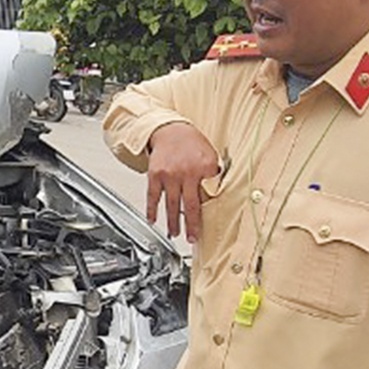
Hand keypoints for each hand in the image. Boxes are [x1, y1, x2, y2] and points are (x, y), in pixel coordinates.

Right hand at [145, 122, 219, 241]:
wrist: (170, 129)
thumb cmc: (191, 143)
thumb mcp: (210, 155)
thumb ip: (213, 174)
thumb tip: (216, 193)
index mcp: (205, 167)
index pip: (209, 195)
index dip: (209, 211)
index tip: (209, 225)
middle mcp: (187, 172)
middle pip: (190, 205)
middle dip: (191, 225)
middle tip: (192, 238)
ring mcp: (169, 174)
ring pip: (171, 203)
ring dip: (172, 221)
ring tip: (175, 233)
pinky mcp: (155, 174)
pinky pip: (153, 195)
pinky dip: (151, 209)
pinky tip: (152, 219)